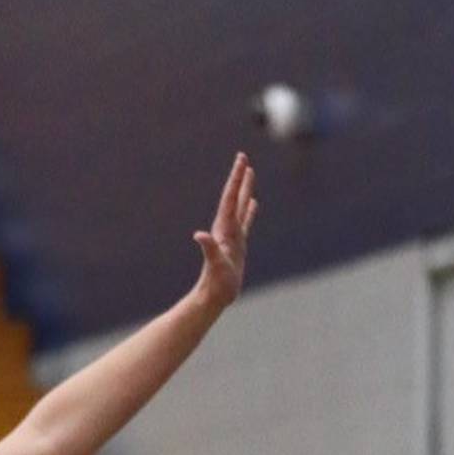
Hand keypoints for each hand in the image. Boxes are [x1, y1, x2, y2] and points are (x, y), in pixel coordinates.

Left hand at [192, 153, 257, 311]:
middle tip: (243, 157)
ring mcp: (233, 235)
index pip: (230, 198)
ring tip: (250, 172)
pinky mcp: (238, 245)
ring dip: (245, 189)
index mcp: (223, 229)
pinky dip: (249, 210)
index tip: (242, 161)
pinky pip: (246, 222)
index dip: (236, 179)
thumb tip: (199, 235)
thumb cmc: (216, 283)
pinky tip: (254, 203)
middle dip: (239, 177)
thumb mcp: (214, 265)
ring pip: (241, 206)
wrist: (214, 296)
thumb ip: (208, 248)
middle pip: (234, 197)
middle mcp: (227, 229)